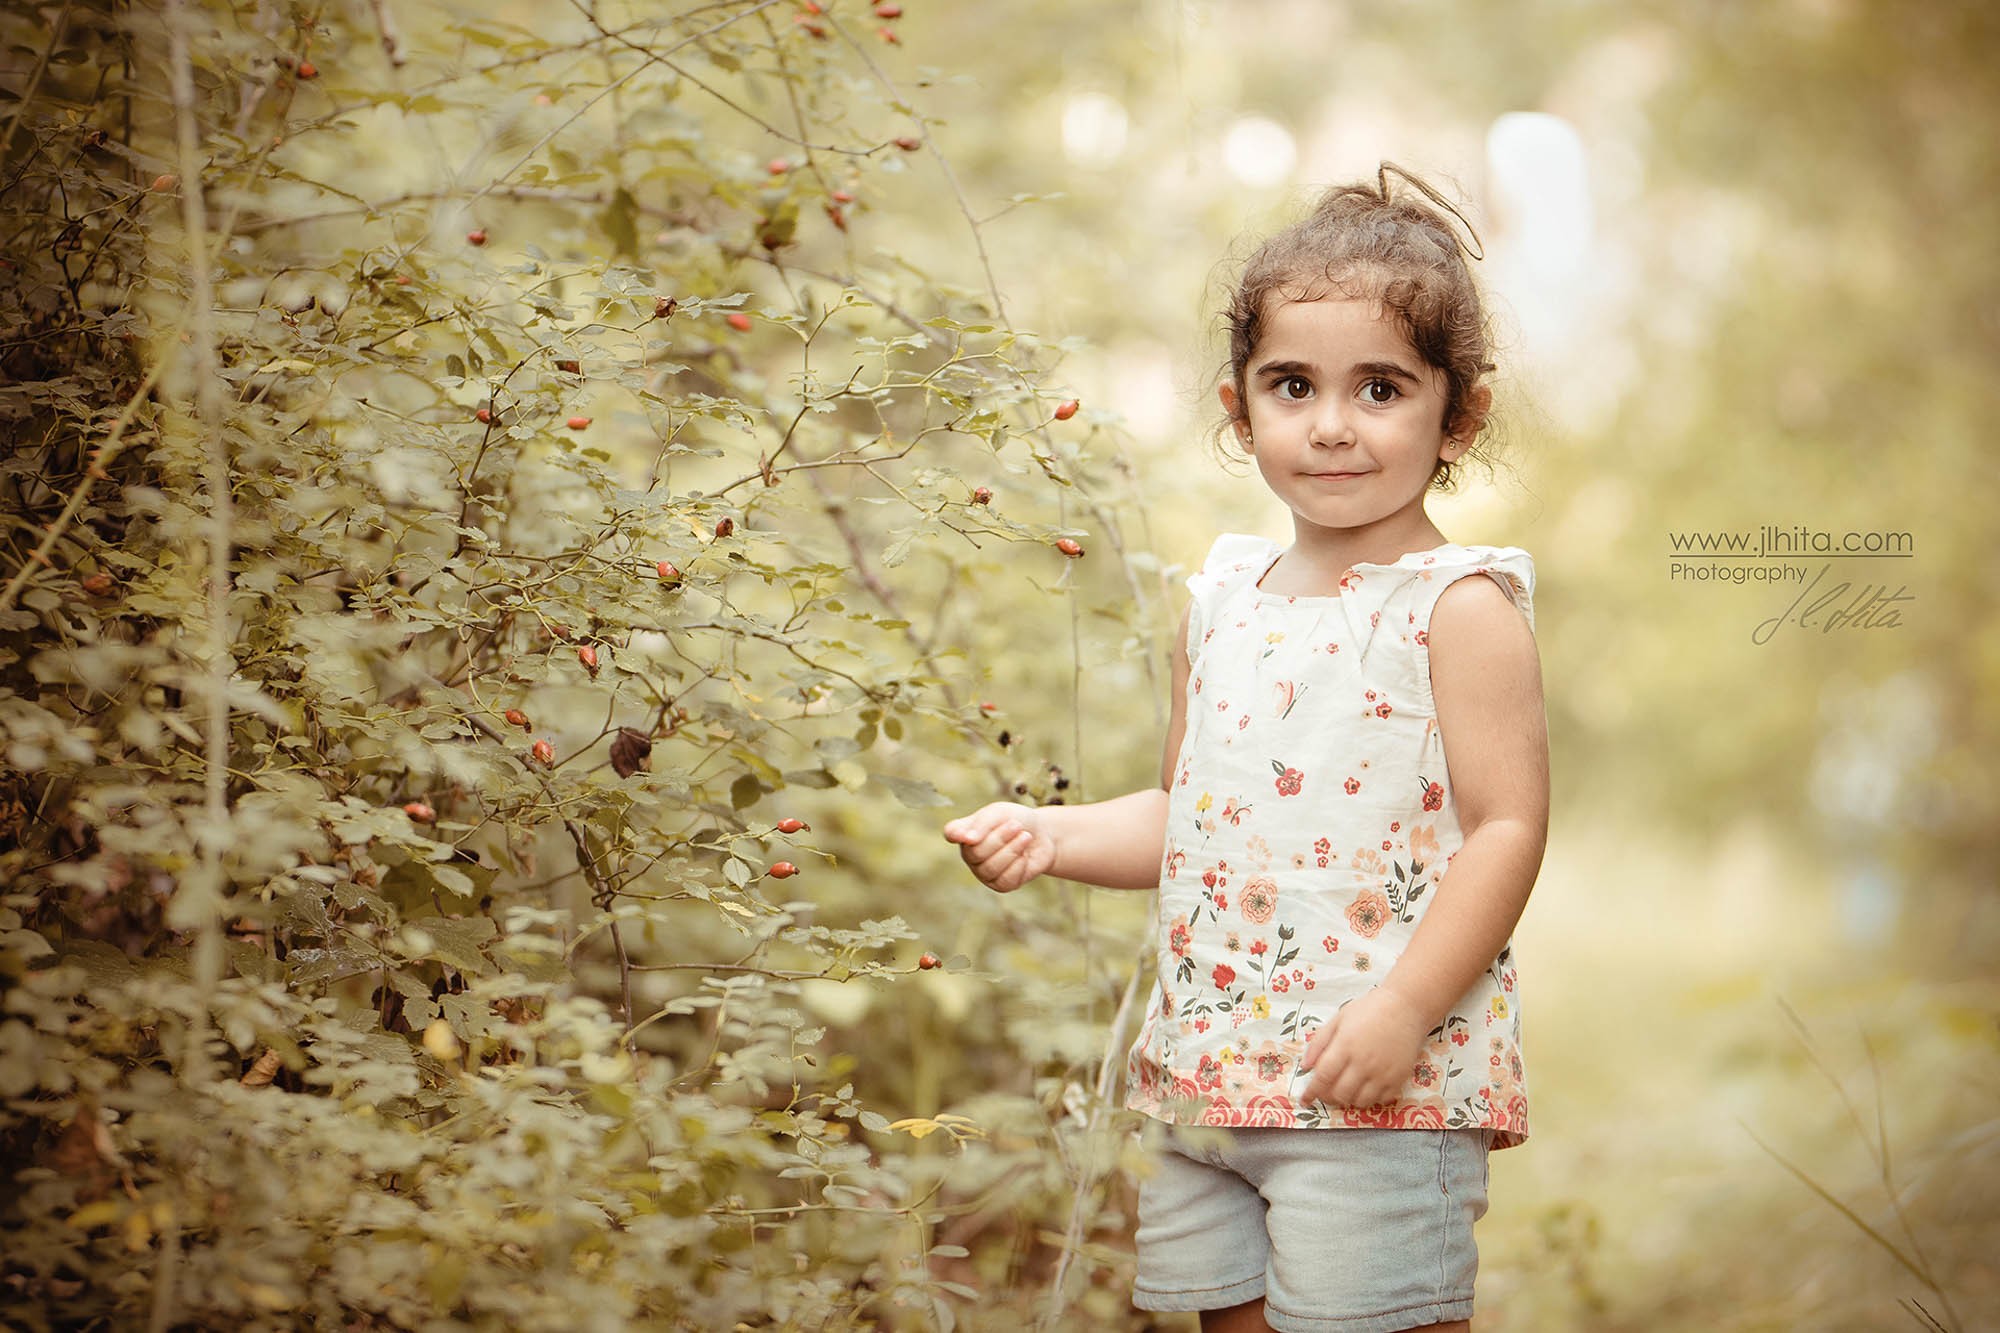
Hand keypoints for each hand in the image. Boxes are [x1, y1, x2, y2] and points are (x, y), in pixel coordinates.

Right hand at [942, 802, 1054, 892]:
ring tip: (1026, 836)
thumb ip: (982, 824)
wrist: (1042, 835)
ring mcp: (984, 872)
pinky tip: (1024, 856)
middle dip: (1000, 838)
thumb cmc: (1017, 821)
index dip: (956, 834)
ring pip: (990, 868)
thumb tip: (967, 840)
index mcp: (965, 833)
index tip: (969, 836)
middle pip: (976, 852)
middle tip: (1017, 825)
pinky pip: (1005, 879)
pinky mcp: (1001, 885)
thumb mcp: (1000, 814)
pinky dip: (1019, 865)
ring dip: (1012, 850)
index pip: (951, 833)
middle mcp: (970, 854)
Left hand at [1295, 986, 1429, 1107]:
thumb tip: (1305, 1066)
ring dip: (1348, 1100)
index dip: (1311, 1092)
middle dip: (1328, 1097)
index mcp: (1345, 1046)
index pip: (1323, 1077)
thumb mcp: (1338, 1019)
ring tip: (1345, 1090)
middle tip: (1325, 1092)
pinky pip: (1380, 1100)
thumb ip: (1319, 1042)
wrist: (1406, 1007)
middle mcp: (1363, 1063)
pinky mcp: (1398, 1078)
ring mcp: (1382, 1073)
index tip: (1305, 1099)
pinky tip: (1364, 1088)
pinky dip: (1369, 1099)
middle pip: (1340, 1094)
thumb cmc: (1370, 1009)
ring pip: (1359, 1101)